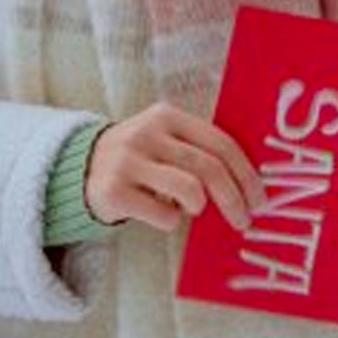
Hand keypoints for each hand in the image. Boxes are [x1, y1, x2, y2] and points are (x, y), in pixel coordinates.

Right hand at [83, 103, 265, 233]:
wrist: (78, 169)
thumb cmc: (138, 159)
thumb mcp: (164, 141)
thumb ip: (198, 150)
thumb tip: (247, 184)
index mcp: (167, 116)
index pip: (220, 143)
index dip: (246, 174)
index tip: (259, 199)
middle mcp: (147, 134)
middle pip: (209, 168)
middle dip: (234, 198)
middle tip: (244, 221)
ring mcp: (128, 161)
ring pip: (190, 190)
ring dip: (198, 207)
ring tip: (188, 209)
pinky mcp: (114, 190)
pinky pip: (163, 215)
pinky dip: (170, 221)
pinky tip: (158, 212)